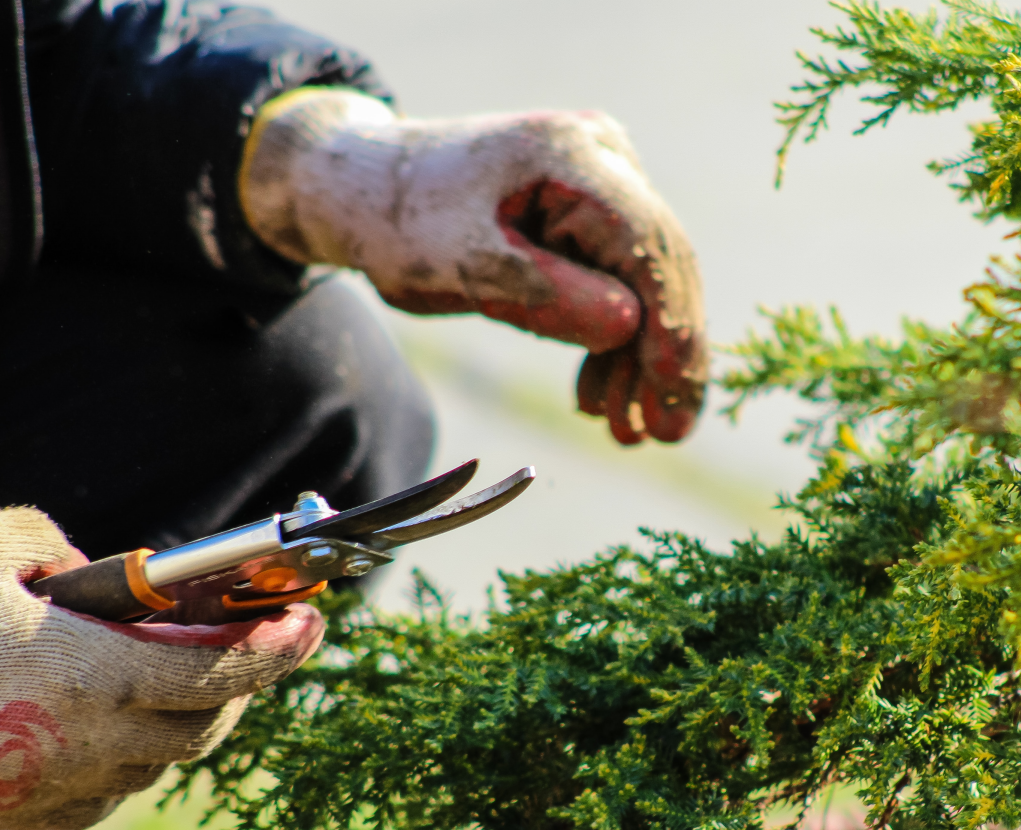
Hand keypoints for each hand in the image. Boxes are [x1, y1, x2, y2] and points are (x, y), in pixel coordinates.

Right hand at [0, 507, 323, 829]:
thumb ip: (53, 547)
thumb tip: (90, 571)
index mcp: (92, 676)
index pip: (223, 671)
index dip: (279, 648)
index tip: (313, 621)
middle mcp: (88, 744)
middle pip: (208, 725)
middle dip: (244, 683)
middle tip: (260, 640)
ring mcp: (55, 788)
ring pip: (163, 763)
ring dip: (192, 718)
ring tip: (193, 671)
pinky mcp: (22, 814)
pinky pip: (111, 792)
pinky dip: (137, 756)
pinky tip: (122, 719)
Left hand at [240, 88, 706, 444]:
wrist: (368, 191)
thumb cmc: (404, 222)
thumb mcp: (463, 266)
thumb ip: (545, 295)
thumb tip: (630, 328)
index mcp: (571, 156)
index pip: (646, 243)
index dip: (671, 323)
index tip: (675, 393)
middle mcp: (601, 160)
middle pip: (658, 266)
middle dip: (664, 356)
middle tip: (665, 434)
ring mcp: (599, 186)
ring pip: (642, 283)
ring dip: (637, 361)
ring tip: (628, 432)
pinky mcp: (586, 217)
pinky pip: (615, 283)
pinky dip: (609, 344)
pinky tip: (600, 396)